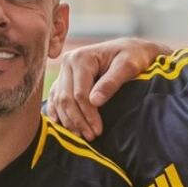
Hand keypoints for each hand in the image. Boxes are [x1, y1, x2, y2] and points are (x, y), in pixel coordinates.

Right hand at [46, 38, 167, 140]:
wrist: (131, 49)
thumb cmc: (133, 56)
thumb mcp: (128, 66)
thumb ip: (112, 82)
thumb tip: (95, 101)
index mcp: (81, 57)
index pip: (79, 93)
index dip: (88, 114)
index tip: (98, 130)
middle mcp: (68, 62)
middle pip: (66, 98)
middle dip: (77, 120)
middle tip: (90, 137)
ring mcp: (64, 71)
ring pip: (58, 101)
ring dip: (68, 121)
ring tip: (81, 136)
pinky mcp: (64, 79)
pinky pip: (55, 98)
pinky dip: (58, 113)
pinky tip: (63, 126)